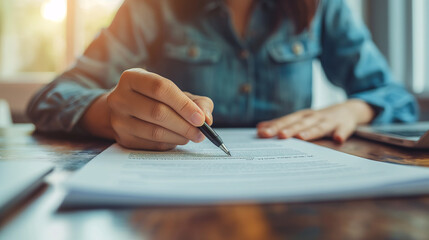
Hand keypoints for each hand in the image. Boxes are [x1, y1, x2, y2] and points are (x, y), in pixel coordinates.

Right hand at [82, 68, 213, 150]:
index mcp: (132, 77)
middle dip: (184, 124)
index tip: (201, 118)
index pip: (160, 88)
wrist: (125, 111)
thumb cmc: (156, 99)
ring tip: (193, 136)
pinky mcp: (122, 139)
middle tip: (201, 133)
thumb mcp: (175, 92)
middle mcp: (119, 98)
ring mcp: (118, 120)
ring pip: (154, 131)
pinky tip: (178, 139)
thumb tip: (207, 118)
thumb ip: (197, 102)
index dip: (183, 104)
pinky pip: (151, 145)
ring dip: (179, 136)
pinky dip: (169, 144)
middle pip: (157, 112)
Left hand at [257, 100, 375, 142]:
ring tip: (301, 137)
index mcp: (301, 116)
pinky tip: (337, 139)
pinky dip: (340, 134)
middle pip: (299, 123)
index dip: (274, 126)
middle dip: (288, 129)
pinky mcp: (343, 126)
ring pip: (318, 127)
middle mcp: (313, 117)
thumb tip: (259, 128)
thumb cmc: (318, 118)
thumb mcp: (300, 119)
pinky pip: (342, 130)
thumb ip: (281, 124)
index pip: (285, 121)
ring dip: (310, 132)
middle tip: (277, 135)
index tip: (261, 132)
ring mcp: (328, 121)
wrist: (347, 110)